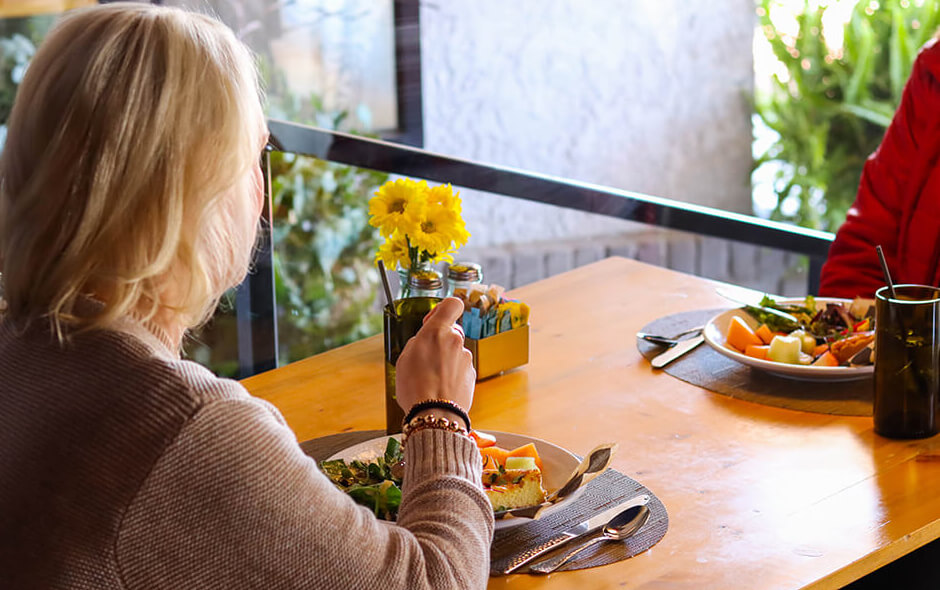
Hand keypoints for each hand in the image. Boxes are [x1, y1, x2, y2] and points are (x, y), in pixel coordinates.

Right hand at [395, 297, 474, 413]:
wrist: (434, 414)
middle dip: (440, 341)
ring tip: (431, 379)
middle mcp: (455, 341)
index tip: (433, 320)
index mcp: (437, 331)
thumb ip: (418, 342)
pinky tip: (441, 387)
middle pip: (451, 332)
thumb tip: (425, 340)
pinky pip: (460, 368)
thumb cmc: (415, 387)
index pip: (453, 304)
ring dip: (446, 360)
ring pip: (455, 352)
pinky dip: (452, 374)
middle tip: (426, 358)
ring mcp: (466, 358)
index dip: (444, 309)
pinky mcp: (472, 374)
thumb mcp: (404, 358)